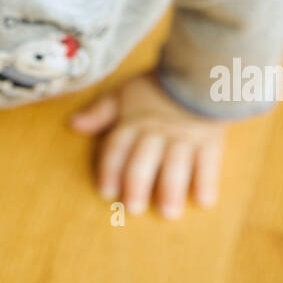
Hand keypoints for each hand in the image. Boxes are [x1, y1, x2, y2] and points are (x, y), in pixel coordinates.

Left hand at [67, 71, 225, 218]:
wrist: (200, 69)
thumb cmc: (159, 85)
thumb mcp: (125, 93)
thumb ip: (101, 112)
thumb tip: (72, 125)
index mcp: (133, 122)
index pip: (117, 149)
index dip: (110, 170)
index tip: (106, 192)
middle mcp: (156, 132)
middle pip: (143, 161)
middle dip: (136, 185)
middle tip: (134, 208)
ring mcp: (184, 137)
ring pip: (175, 166)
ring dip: (171, 190)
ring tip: (169, 213)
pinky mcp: (210, 139)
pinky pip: (208, 162)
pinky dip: (207, 182)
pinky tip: (204, 201)